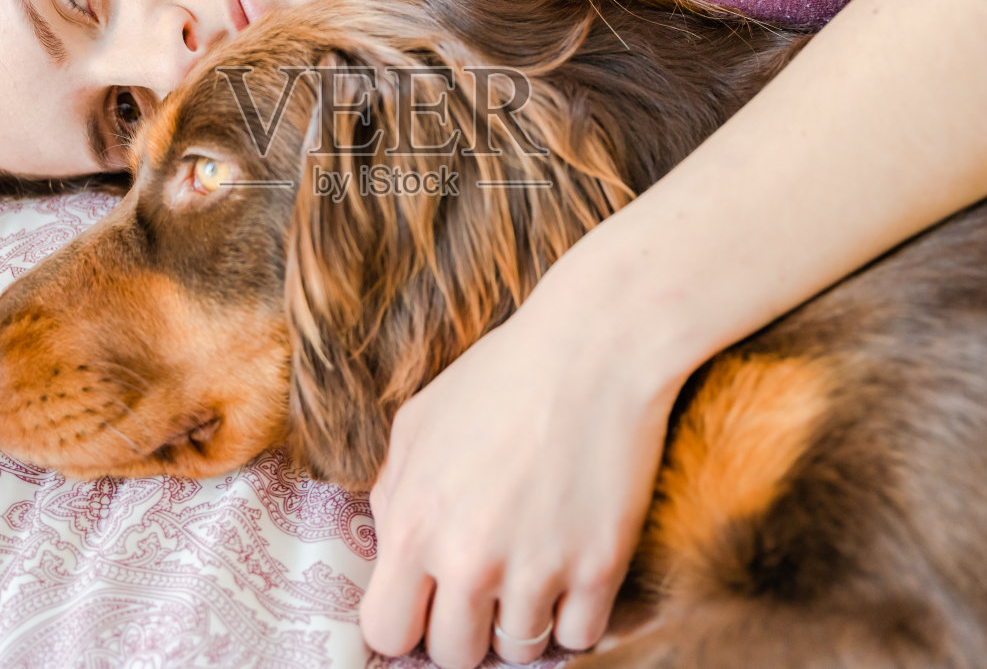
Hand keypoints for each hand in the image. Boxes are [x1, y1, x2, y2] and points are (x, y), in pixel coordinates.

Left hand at [358, 258, 690, 667]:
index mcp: (414, 524)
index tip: (427, 607)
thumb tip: (391, 552)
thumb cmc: (501, 376)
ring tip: (532, 572)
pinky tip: (572, 573)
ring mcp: (537, 568)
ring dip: (523, 620)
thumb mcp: (417, 423)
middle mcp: (469, 559)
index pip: (387, 632)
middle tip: (485, 590)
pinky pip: (581, 637)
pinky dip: (577, 615)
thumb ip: (394, 495)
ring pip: (520, 650)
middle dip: (466, 628)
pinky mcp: (600, 567)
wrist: (595, 348)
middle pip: (455, 654)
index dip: (407, 624)